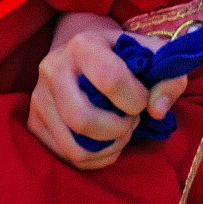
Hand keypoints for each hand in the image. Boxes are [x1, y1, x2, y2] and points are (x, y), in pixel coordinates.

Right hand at [29, 12, 187, 169]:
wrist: (82, 53)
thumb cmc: (122, 56)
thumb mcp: (150, 54)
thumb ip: (168, 77)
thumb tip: (158, 110)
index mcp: (83, 44)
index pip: (111, 80)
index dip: (136, 100)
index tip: (143, 101)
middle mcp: (53, 68)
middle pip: (84, 120)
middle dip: (119, 131)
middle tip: (131, 121)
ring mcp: (39, 98)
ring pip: (74, 146)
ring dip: (108, 148)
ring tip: (120, 133)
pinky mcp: (34, 122)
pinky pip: (67, 157)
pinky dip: (96, 159)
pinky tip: (107, 143)